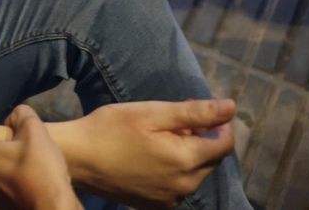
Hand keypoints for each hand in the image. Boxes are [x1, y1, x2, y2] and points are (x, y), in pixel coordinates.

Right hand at [61, 99, 235, 208]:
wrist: (76, 158)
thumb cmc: (110, 129)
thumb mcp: (150, 113)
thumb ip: (194, 113)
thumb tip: (231, 107)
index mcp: (186, 160)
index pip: (224, 143)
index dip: (218, 123)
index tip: (195, 108)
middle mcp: (184, 185)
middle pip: (210, 159)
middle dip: (200, 136)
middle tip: (172, 118)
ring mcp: (170, 199)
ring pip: (194, 173)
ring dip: (186, 153)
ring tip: (157, 136)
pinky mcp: (155, 205)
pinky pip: (177, 185)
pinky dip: (172, 169)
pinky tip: (149, 155)